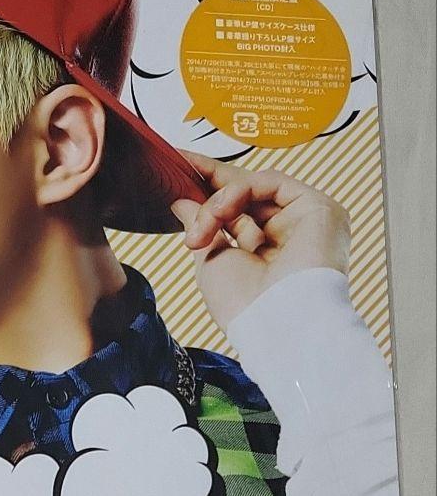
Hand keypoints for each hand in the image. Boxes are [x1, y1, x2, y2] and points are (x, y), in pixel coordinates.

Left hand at [170, 149, 351, 332]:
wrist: (274, 323)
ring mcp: (304, 220)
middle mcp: (288, 235)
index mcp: (265, 253)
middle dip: (208, 185)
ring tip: (201, 229)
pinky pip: (271, 181)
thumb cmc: (243, 306)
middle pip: (245, 196)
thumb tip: (183, 201)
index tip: (177, 174)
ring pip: (253, 188)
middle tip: (176, 172)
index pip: (236, 213)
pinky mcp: (319, 208)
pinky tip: (220, 210)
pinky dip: (239, 190)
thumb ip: (202, 225)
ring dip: (217, 202)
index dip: (208, 193)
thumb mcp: (210, 260)